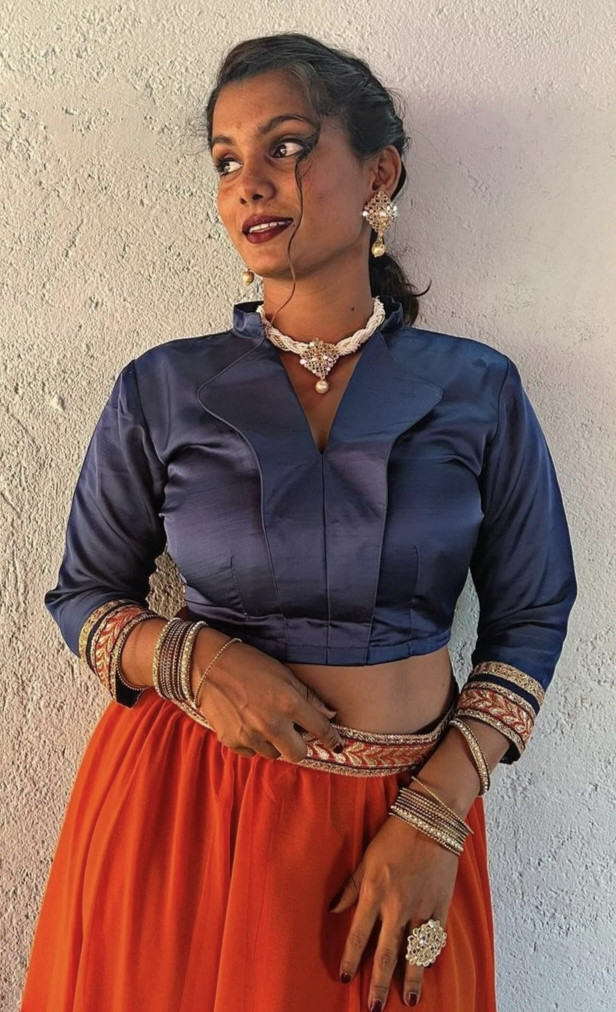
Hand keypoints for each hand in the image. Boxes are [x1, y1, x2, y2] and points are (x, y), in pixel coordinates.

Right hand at [191, 633, 343, 761]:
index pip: (320, 730)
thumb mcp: (284, 674)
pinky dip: (254, 743)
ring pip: (274, 754)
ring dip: (275, 743)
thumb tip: (329, 715)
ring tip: (265, 721)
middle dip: (299, 745)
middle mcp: (272, 723)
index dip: (332, 739)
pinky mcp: (232, 741)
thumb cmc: (250, 664)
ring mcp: (250, 735)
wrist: (209, 664)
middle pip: (298, 755)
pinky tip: (248, 723)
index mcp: (289, 703)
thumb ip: (308, 696)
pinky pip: (252, 752)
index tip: (336, 745)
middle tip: (293, 732)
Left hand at [329, 815, 458, 1008]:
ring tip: (407, 1001)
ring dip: (409, 979)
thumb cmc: (394, 835)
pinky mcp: (440, 904)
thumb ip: (351, 887)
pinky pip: (435, 936)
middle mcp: (397, 904)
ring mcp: (421, 907)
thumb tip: (333, 909)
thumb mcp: (366, 857)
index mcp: (375, 892)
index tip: (343, 977)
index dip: (350, 958)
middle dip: (377, 982)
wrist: (431, 820)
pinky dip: (430, 955)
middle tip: (373, 1007)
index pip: (358, 934)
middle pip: (385, 952)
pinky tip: (427, 970)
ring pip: (414, 952)